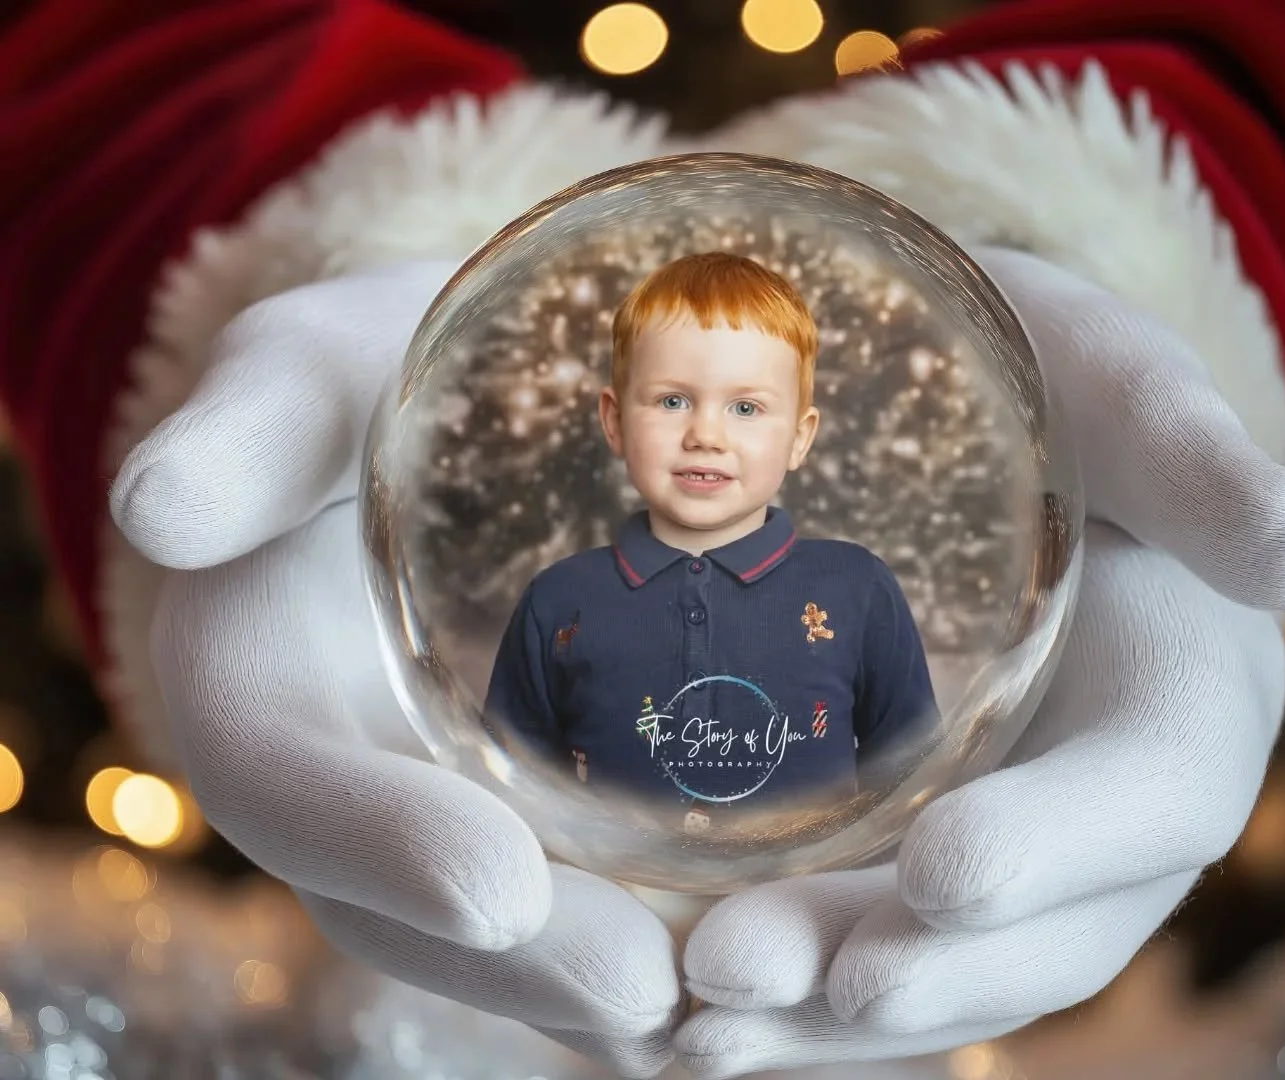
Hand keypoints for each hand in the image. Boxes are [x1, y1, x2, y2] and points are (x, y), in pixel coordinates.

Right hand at [111, 265, 681, 1077]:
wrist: (421, 419)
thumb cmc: (362, 390)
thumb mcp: (299, 380)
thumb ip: (245, 436)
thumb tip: (159, 506)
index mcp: (250, 687)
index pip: (287, 787)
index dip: (377, 846)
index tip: (496, 884)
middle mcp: (333, 782)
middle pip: (401, 909)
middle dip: (519, 959)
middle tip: (649, 988)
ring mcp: (421, 809)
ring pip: (494, 934)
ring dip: (597, 986)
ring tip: (725, 1007)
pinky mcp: (503, 807)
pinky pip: (565, 899)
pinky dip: (647, 940)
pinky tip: (746, 965)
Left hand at [674, 248, 1284, 1076]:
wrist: (1007, 434)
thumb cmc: (1069, 404)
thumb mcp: (1124, 395)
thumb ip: (1194, 458)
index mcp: (1187, 704)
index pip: (1153, 801)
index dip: (1061, 850)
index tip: (941, 867)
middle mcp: (1110, 810)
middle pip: (1040, 934)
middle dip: (911, 967)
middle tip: (755, 972)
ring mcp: (1020, 845)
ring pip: (946, 962)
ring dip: (823, 1006)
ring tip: (696, 1021)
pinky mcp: (930, 847)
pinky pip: (879, 941)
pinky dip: (797, 988)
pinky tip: (692, 1005)